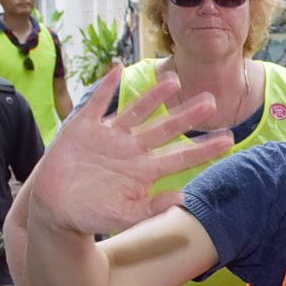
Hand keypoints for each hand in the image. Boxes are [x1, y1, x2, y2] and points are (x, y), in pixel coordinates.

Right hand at [25, 66, 230, 237]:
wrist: (56, 209)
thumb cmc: (92, 215)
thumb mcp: (125, 216)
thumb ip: (153, 208)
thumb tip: (183, 199)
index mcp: (145, 171)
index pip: (180, 156)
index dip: (204, 148)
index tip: (229, 139)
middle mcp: (132, 149)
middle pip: (165, 129)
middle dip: (187, 115)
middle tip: (212, 101)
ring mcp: (109, 136)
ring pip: (137, 111)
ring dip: (154, 95)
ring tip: (175, 79)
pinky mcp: (84, 127)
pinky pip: (98, 103)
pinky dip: (107, 87)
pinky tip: (118, 69)